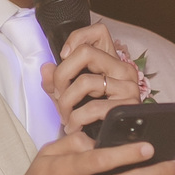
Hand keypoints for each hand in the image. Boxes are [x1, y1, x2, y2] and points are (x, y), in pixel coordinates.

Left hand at [41, 21, 139, 136]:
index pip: (99, 31)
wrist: (111, 142)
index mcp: (111, 61)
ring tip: (64, 115)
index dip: (77, 37)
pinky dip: (76, 119)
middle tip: (58, 94)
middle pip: (85, 53)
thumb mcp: (69, 94)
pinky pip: (93, 108)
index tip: (63, 55)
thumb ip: (55, 81)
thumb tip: (46, 68)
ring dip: (66, 102)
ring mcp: (128, 86)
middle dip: (62, 75)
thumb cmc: (91, 115)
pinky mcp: (127, 107)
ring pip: (85, 81)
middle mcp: (123, 69)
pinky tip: (73, 126)